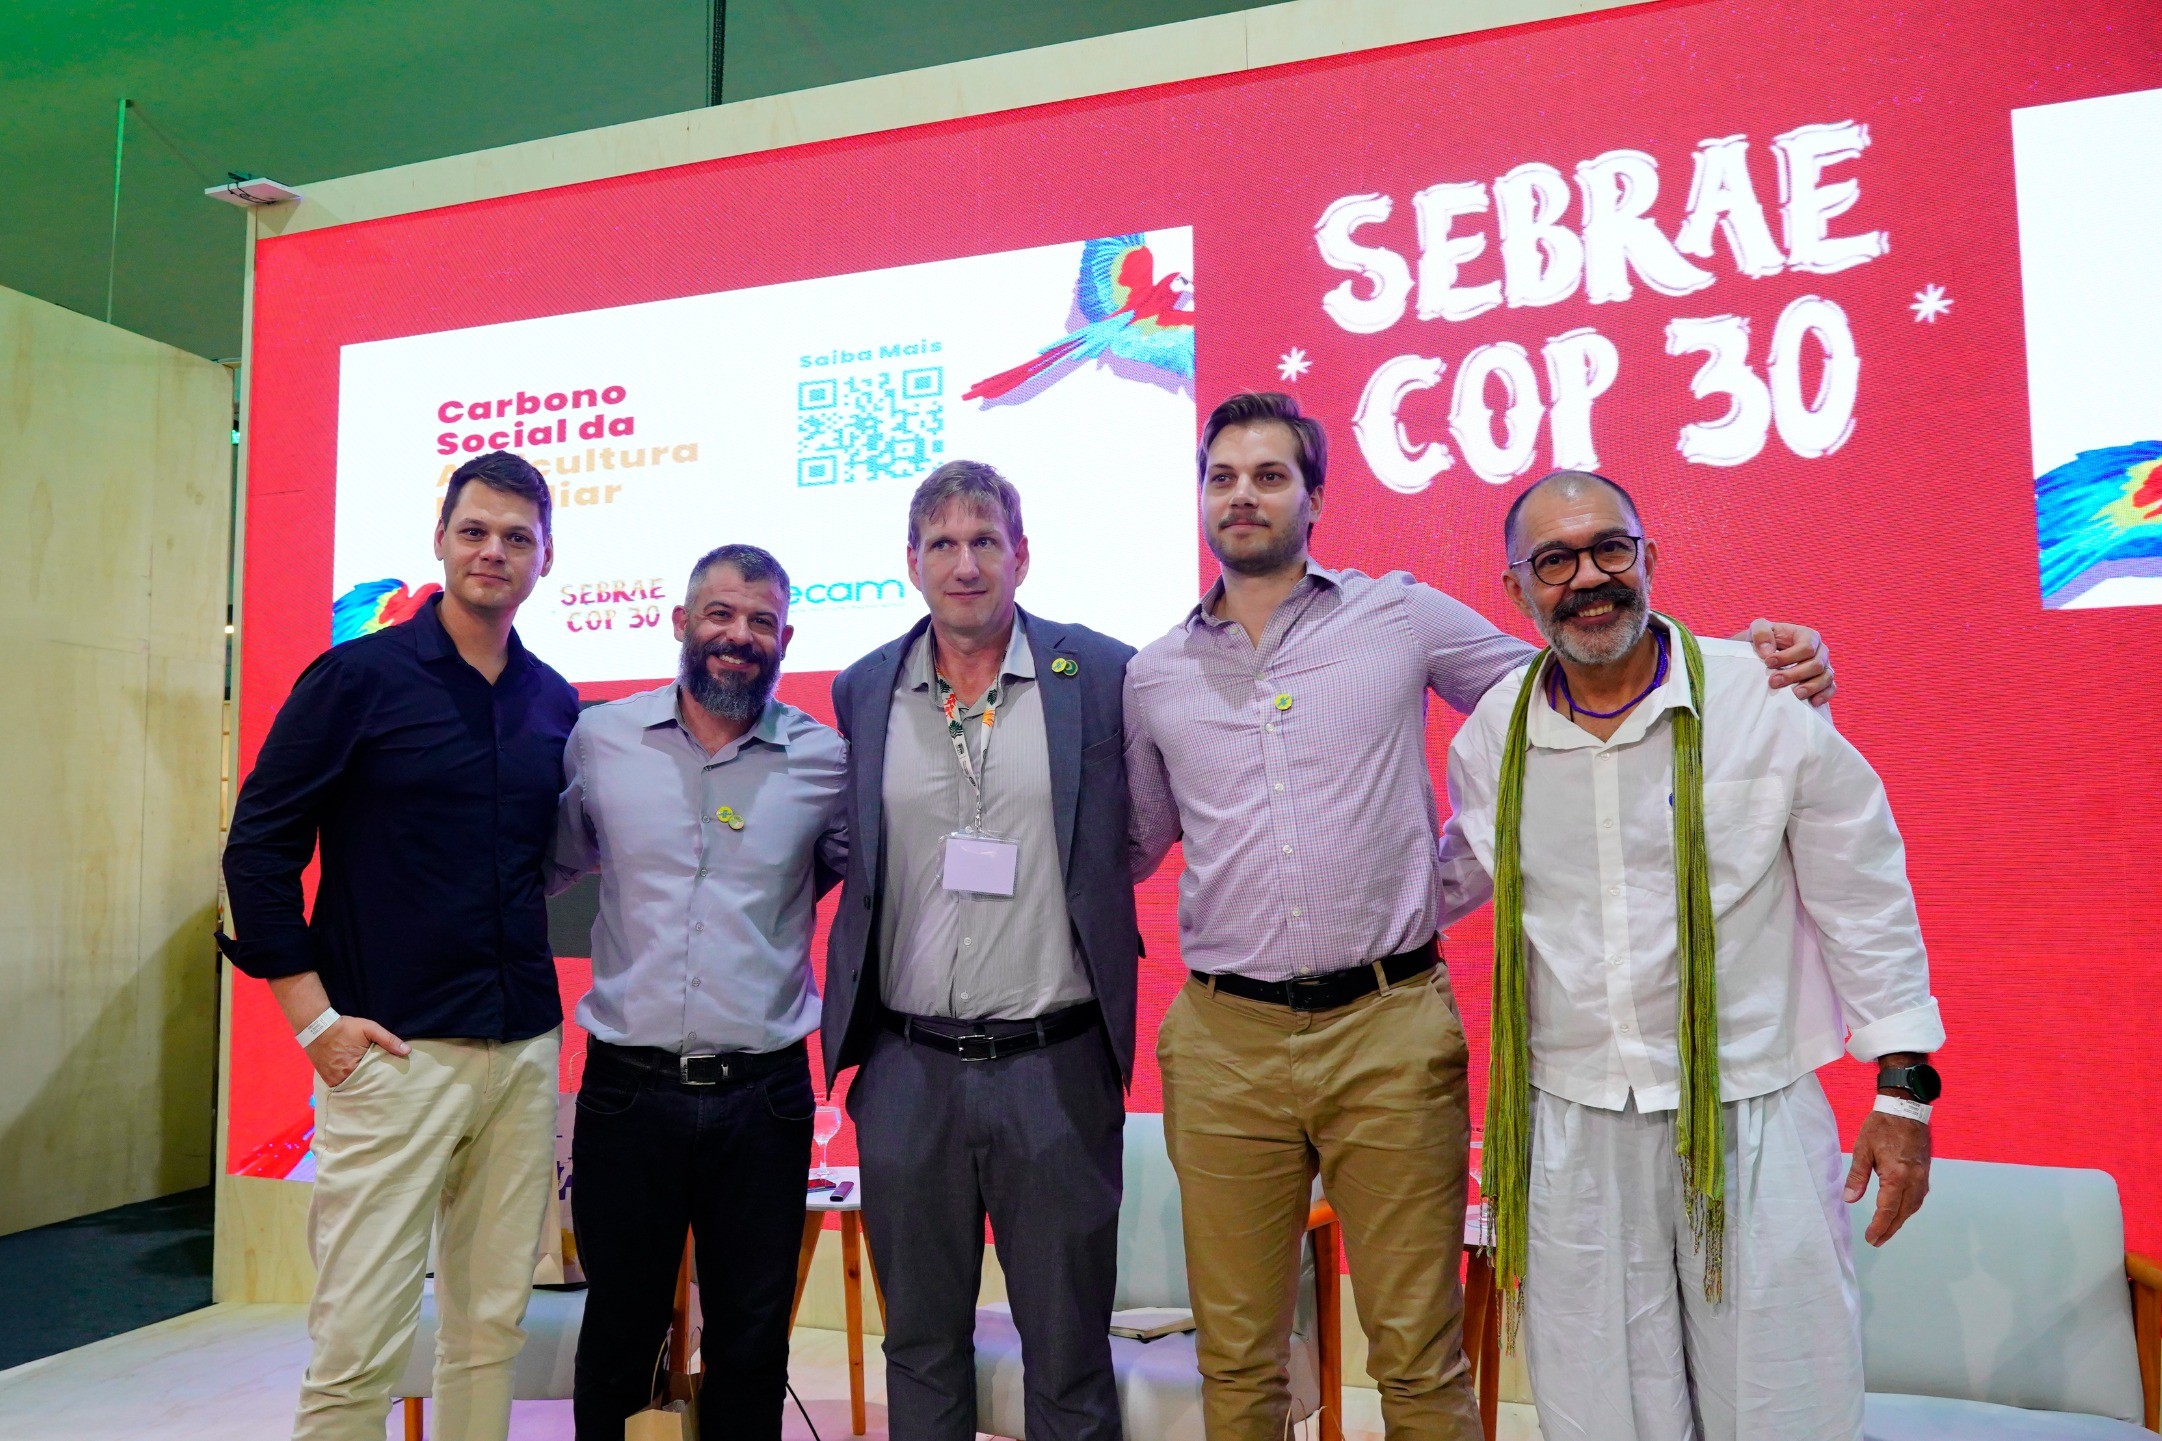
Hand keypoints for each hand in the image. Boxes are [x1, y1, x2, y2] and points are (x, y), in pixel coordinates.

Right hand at [307, 1015, 408, 1088]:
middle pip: (362, 1086)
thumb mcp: (369, 1029)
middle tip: (382, 1088)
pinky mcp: (326, 1079)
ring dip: (359, 1087)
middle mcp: (343, 1077)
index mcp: (356, 1067)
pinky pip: (340, 1087)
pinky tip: (355, 1084)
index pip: (374, 1080)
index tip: (390, 1084)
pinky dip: (347, 1085)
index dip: (382, 1081)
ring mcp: (333, 1079)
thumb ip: (388, 1040)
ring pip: (351, 1088)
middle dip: (371, 1086)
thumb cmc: (345, 1028)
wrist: (317, 1027)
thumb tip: (407, 1051)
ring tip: (370, 1088)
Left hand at [1747, 619, 1834, 705]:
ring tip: (1795, 695)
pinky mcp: (1824, 682)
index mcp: (1808, 636)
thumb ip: (1761, 633)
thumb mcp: (1758, 628)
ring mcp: (1824, 667)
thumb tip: (1768, 652)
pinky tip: (1813, 702)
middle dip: (1795, 674)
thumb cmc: (1764, 641)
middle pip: (1816, 664)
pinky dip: (1824, 695)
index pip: (1806, 647)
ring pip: (1826, 677)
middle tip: (1774, 682)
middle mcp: (1820, 651)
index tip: (1768, 663)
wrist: (1763, 657)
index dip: (1788, 656)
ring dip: (1811, 687)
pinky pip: (1831, 688)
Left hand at [1844, 1109, 1930, 1245]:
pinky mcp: (1925, 1172)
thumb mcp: (1862, 1149)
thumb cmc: (1881, 1126)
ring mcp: (1923, 1177)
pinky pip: (1918, 1197)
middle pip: (1903, 1213)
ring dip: (1900, 1220)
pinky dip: (1908, 1208)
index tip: (1871, 1238)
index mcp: (1897, 1175)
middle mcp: (1914, 1180)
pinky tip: (1899, 1211)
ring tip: (1886, 1230)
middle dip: (1889, 1228)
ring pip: (1913, 1207)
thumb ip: (1857, 1176)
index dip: (1879, 1226)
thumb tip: (1849, 1200)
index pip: (1888, 1209)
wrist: (1906, 1108)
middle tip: (1877, 1241)